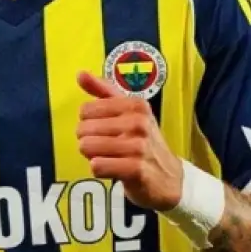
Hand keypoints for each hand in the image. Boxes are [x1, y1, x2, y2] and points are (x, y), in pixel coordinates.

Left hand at [75, 70, 184, 211]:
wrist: (169, 178)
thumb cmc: (143, 142)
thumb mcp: (129, 112)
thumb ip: (103, 91)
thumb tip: (80, 73)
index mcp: (135, 105)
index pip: (86, 110)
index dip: (89, 123)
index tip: (105, 130)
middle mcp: (139, 122)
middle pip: (84, 130)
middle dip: (89, 141)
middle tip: (107, 147)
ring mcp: (139, 146)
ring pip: (88, 147)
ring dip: (93, 156)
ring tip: (110, 158)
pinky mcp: (136, 169)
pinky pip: (97, 166)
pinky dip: (99, 170)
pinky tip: (114, 170)